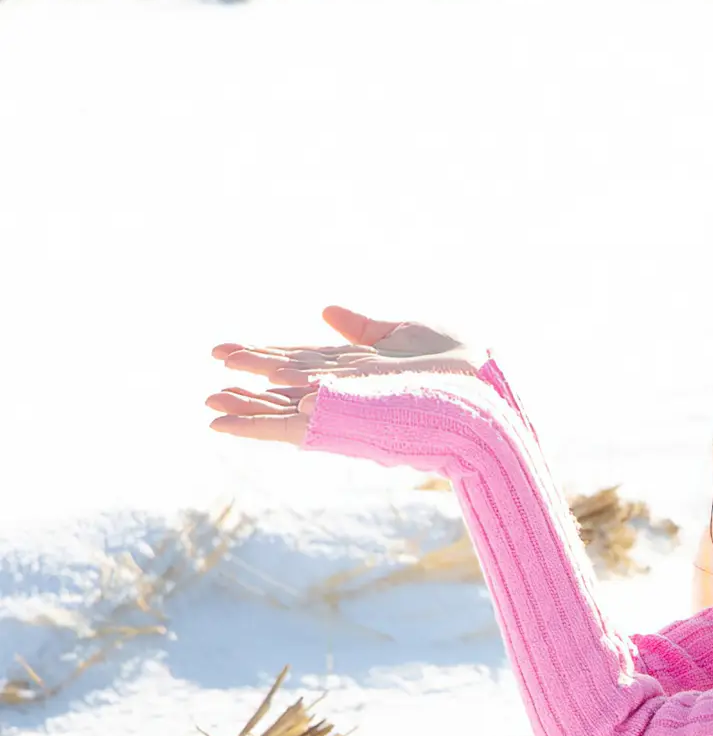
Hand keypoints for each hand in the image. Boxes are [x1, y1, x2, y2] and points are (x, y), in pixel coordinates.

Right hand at [207, 305, 484, 444]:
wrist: (483, 381)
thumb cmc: (455, 358)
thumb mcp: (400, 333)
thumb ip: (360, 326)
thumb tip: (324, 309)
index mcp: (353, 368)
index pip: (296, 362)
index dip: (261, 358)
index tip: (225, 355)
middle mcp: (345, 391)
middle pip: (284, 390)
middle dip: (246, 392)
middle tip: (207, 395)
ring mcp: (346, 406)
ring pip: (286, 410)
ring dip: (249, 412)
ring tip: (211, 411)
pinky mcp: (352, 419)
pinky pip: (300, 426)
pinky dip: (267, 426)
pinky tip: (234, 426)